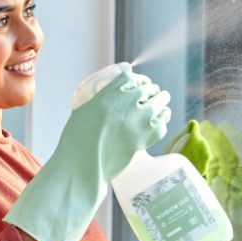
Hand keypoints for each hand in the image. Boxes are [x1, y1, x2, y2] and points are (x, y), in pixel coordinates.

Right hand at [4, 63, 170, 240]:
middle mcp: (128, 102)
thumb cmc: (77, 139)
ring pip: (161, 100)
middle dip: (150, 90)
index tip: (138, 83)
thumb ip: (101, 100)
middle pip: (148, 87)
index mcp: (110, 92)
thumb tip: (110, 99)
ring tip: (161, 102)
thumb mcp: (85, 110)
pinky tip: (160, 120)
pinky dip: (163, 119)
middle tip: (151, 94)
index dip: (136, 79)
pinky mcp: (147, 136)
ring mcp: (140, 119)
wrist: (83, 164)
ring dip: (161, 100)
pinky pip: (163, 122)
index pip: (131, 76)